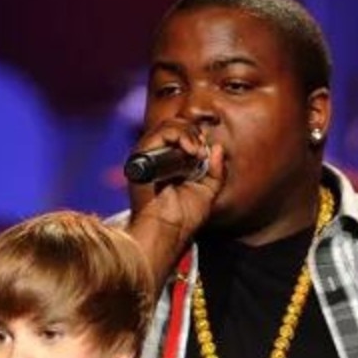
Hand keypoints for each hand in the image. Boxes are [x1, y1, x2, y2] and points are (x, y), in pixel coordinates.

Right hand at [124, 119, 224, 285]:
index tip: (207, 152)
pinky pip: (158, 134)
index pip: (181, 136)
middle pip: (174, 126)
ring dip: (188, 134)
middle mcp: (155, 159)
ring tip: (196, 153)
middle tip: (202, 152)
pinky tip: (190, 151)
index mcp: (168, 165)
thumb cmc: (184, 218)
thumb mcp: (208, 191)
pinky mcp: (140, 158)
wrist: (169, 231)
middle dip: (194, 133)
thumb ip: (215, 170)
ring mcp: (146, 157)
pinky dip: (178, 136)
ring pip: (167, 126)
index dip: (196, 136)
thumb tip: (218, 147)